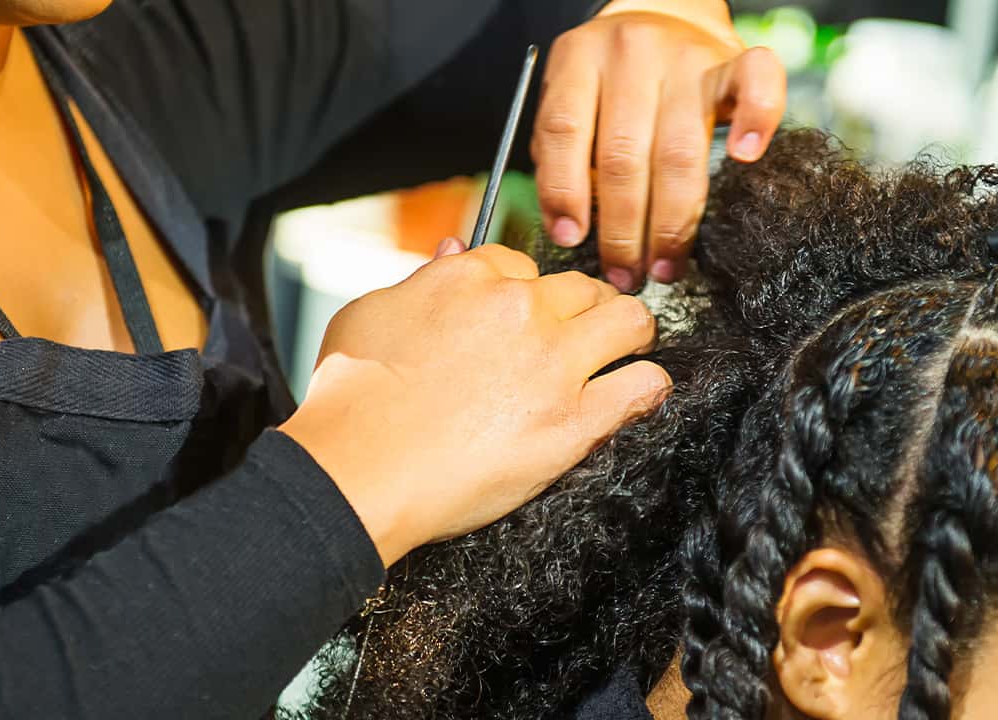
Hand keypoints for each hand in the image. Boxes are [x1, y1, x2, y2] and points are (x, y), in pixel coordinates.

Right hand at [280, 242, 669, 566]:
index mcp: (470, 276)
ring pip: (630, 321)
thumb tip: (449, 249)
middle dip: (584, 306)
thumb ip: (419, 278)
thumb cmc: (349, 398)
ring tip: (626, 350)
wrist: (358, 470)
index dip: (525, 291)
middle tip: (581, 331)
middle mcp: (519, 309)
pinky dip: (648, 387)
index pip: (522, 264)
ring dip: (631, 333)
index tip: (524, 316)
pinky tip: (641, 391)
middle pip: (583, 287)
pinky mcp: (573, 422)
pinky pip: (643, 387)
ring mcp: (553, 364)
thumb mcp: (368, 313)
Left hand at [533, 0, 785, 290]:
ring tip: (665, 265)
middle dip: (623, 229)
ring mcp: (686, 57)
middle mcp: (632, 54)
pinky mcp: (733, 59)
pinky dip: (756, 119)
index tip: (571, 240)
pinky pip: (757, 82)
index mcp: (579, 60)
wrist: (664, 12)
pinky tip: (745, 157)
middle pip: (624, 155)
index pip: (565, 132)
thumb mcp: (571, 99)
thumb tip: (570, 229)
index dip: (564, 192)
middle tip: (624, 274)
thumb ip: (561, 154)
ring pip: (679, 150)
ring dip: (672, 221)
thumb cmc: (610, 78)